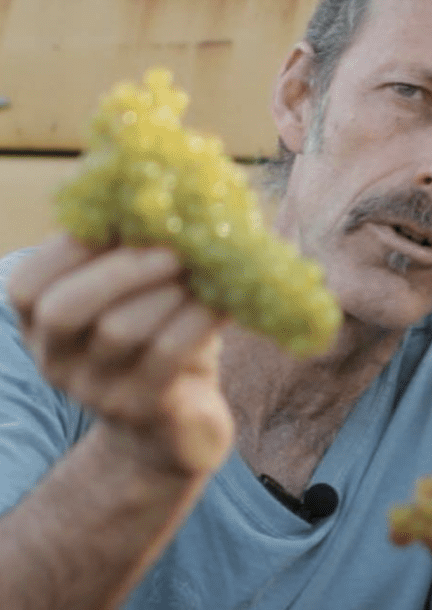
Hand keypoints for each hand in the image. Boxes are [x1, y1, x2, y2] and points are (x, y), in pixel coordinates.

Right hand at [7, 235, 232, 478]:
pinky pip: (166, 355)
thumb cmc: (160, 338)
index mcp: (40, 325)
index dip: (74, 246)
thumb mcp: (138, 294)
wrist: (178, 425)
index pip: (28, 284)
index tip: (130, 220)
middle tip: (175, 250)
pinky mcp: (140, 410)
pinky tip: (224, 302)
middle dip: (123, 268)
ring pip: (120, 330)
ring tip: (206, 272)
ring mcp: (94, 391)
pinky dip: (197, 319)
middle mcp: (55, 360)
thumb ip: (135, 250)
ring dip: (169, 292)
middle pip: (64, 308)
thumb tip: (162, 184)